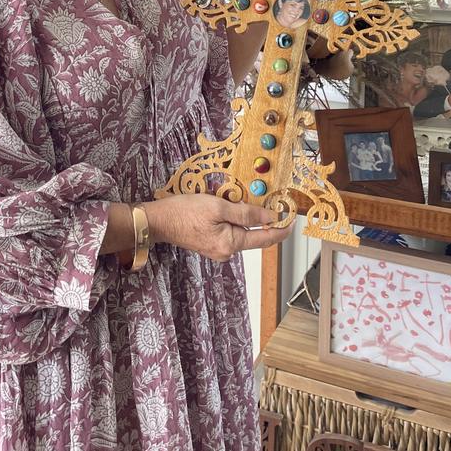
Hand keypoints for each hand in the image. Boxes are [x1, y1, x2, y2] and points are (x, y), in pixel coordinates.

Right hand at [145, 193, 292, 262]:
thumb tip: (271, 218)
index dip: (282, 229)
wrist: (157, 221)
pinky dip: (230, 218)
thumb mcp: (218, 206)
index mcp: (231, 244)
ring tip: (231, 198)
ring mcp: (217, 249)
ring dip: (241, 215)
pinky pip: (227, 230)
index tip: (294, 220)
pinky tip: (221, 205)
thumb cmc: (184, 212)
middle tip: (262, 199)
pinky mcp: (209, 244)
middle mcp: (226, 251)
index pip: (265, 239)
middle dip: (258, 217)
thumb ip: (247, 213)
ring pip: (239, 231)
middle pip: (252, 234)